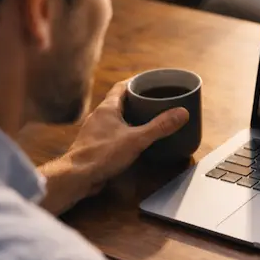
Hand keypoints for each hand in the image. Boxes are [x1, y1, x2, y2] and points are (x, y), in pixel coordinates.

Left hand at [66, 80, 189, 195]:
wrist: (76, 177)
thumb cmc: (102, 154)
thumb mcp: (136, 140)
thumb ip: (159, 127)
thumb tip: (183, 112)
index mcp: (107, 108)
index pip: (122, 87)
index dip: (136, 82)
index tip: (151, 82)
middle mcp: (99, 116)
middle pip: (119, 101)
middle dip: (137, 100)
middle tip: (155, 101)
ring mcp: (95, 132)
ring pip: (115, 118)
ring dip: (130, 117)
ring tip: (148, 119)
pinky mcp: (95, 146)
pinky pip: (112, 133)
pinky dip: (124, 131)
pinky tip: (134, 140)